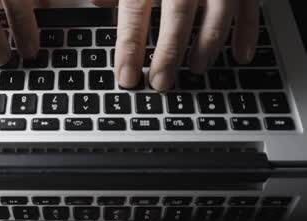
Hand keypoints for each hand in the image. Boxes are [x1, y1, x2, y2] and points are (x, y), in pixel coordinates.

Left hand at [92, 0, 259, 91]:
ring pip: (218, 12)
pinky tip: (239, 55)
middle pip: (177, 17)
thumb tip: (98, 3)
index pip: (135, 12)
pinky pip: (251, 5)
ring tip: (196, 70)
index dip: (129, 48)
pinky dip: (247, 31)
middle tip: (160, 82)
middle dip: (168, 55)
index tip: (125, 76)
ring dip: (208, 46)